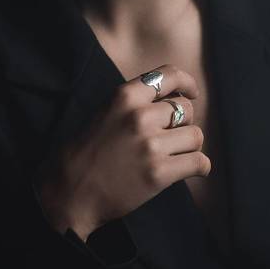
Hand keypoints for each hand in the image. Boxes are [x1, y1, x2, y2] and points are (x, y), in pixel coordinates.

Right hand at [34, 64, 209, 240]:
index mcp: (125, 96)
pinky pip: (199, 162)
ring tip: (176, 155)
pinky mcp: (159, 174)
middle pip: (186, 109)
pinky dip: (200, 167)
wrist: (68, 193)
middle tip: (171, 136)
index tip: (192, 93)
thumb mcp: (106, 112)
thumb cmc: (86, 152)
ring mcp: (150, 145)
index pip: (170, 75)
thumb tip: (174, 97)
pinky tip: (190, 170)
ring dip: (190, 146)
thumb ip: (136, 102)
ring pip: (196, 136)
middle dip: (183, 123)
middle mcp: (140, 116)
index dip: (187, 83)